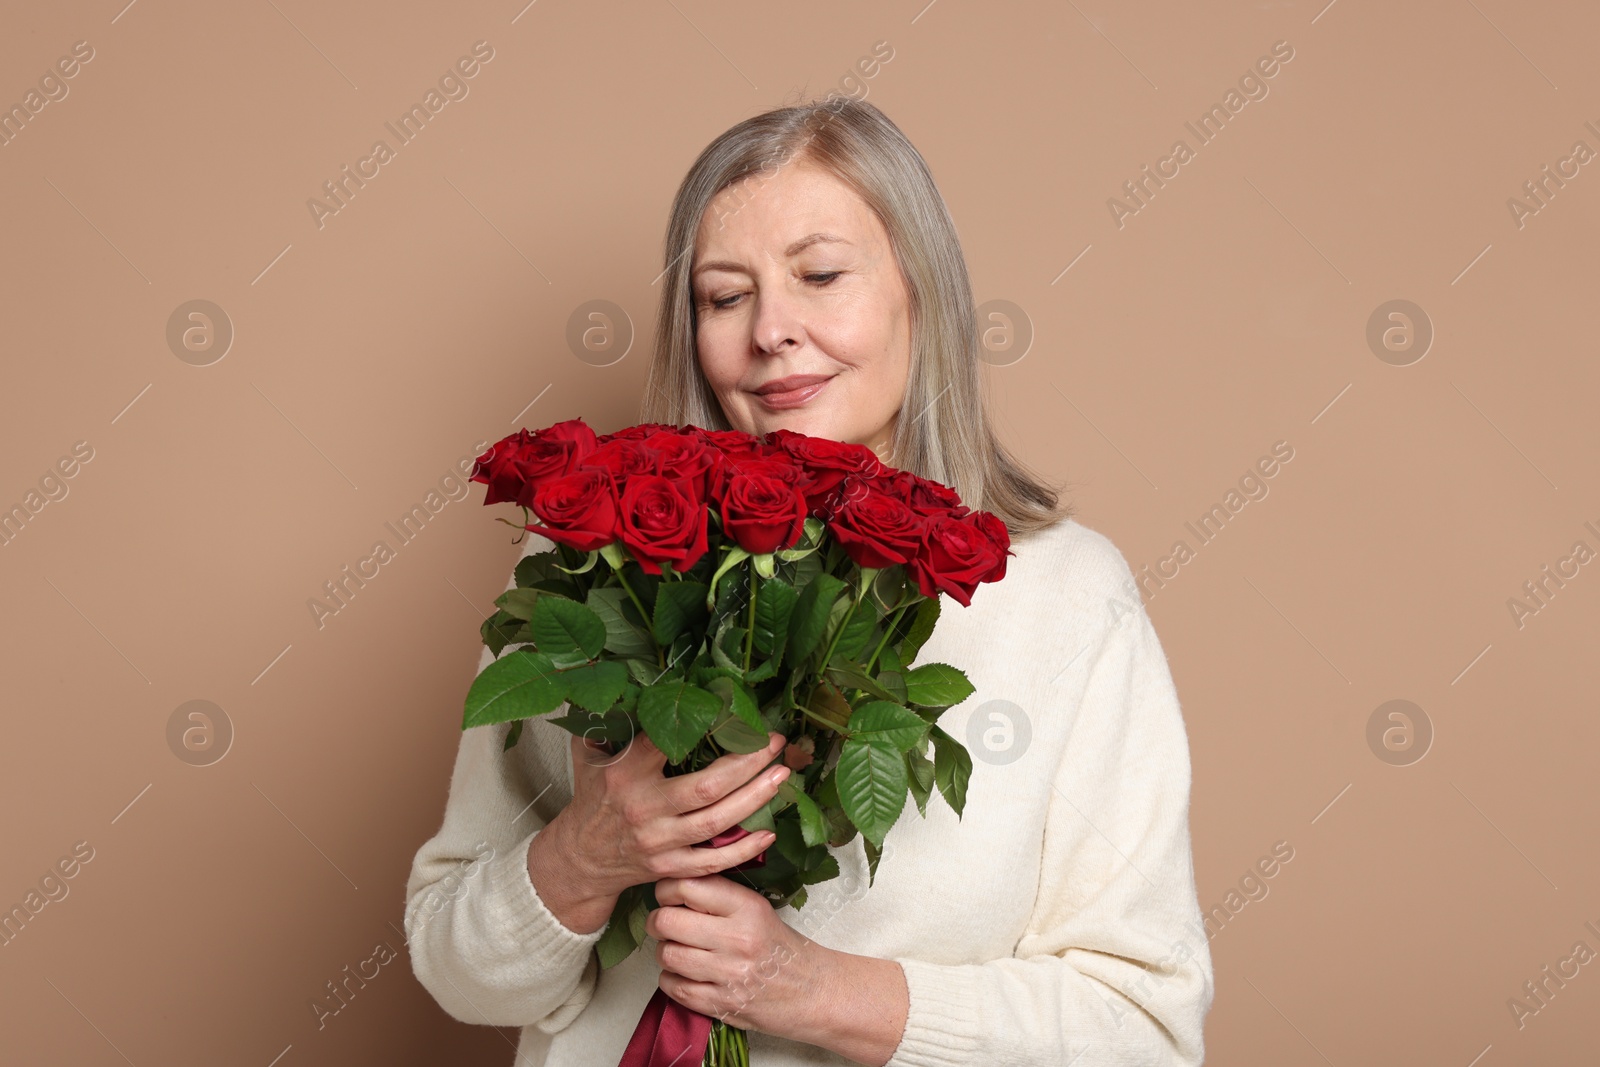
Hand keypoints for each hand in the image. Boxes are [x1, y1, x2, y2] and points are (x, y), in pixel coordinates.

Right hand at [527, 730, 791, 932]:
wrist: (579, 858)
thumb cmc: (592, 798)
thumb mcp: (589, 753)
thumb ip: (607, 720)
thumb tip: (629, 681)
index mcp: (626, 773)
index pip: (667, 742)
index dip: (702, 724)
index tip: (734, 710)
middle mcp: (645, 808)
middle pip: (708, 787)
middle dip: (748, 763)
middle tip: (775, 742)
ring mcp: (659, 842)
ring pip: (716, 822)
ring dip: (755, 798)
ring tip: (781, 774)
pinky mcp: (670, 868)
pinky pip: (713, 861)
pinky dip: (744, 848)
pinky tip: (769, 831)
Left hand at [647, 873, 816, 1036]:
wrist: (813, 991)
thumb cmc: (780, 948)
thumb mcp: (757, 909)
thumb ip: (718, 896)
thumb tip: (671, 884)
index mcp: (747, 907)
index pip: (686, 886)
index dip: (666, 890)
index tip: (668, 895)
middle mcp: (738, 939)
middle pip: (668, 921)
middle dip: (658, 922)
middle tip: (665, 924)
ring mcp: (729, 974)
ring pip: (666, 955)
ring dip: (666, 953)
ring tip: (680, 950)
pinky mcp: (722, 1004)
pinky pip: (673, 987)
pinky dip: (672, 981)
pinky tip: (687, 975)